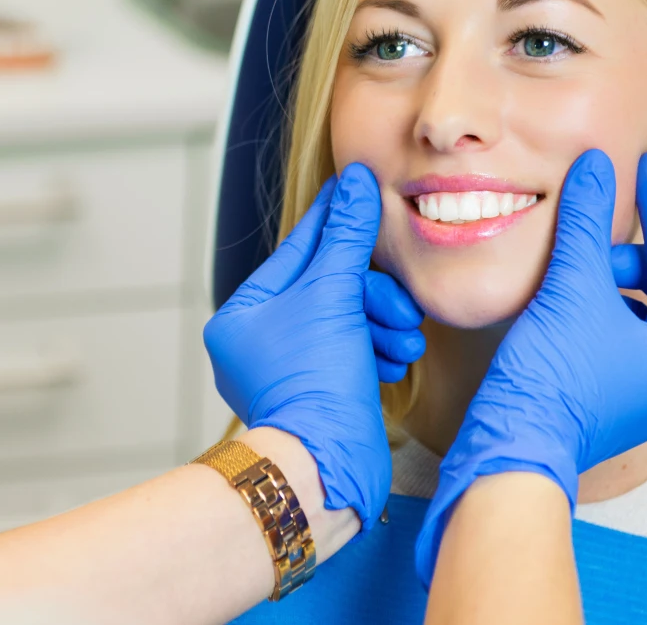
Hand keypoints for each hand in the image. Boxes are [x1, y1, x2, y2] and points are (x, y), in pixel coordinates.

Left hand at [205, 163, 424, 528]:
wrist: (327, 465)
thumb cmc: (315, 381)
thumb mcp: (333, 294)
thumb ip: (347, 236)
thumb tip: (356, 182)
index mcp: (242, 315)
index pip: (298, 252)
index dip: (335, 222)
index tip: (358, 189)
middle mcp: (259, 342)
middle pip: (329, 288)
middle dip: (371, 296)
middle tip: (398, 306)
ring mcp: (290, 371)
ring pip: (348, 321)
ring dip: (382, 325)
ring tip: (404, 341)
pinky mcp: (321, 395)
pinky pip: (354, 353)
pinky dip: (378, 352)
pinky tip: (396, 360)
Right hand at [414, 149, 646, 584]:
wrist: (512, 447)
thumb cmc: (550, 376)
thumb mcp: (571, 285)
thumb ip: (585, 221)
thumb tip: (596, 166)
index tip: (646, 168)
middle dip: (635, 261)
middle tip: (597, 243)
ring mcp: (643, 397)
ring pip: (641, 320)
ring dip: (612, 288)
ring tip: (574, 274)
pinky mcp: (609, 406)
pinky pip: (617, 343)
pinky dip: (597, 314)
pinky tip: (563, 304)